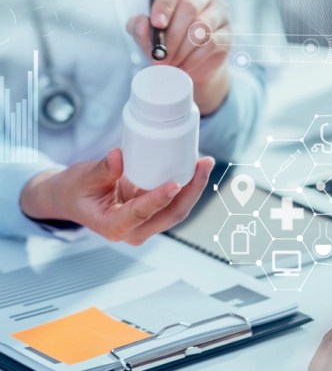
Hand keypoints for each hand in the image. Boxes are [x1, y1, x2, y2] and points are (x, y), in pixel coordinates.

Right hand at [20, 149, 213, 244]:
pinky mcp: (152, 213)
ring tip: (204, 163)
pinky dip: (186, 186)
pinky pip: (174, 202)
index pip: (140, 214)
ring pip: (177, 210)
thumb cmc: (75, 191)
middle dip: (191, 191)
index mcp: (113, 226)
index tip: (175, 184)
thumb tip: (119, 156)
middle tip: (204, 165)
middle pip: (170, 215)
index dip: (159, 200)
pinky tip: (194, 169)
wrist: (73, 198)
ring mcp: (146, 224)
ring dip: (193, 188)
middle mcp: (134, 230)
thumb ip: (102, 170)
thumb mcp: (83, 178)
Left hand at [127, 0, 231, 115]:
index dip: (164, 4)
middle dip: (172, 35)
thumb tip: (141, 24)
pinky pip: (212, 43)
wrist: (191, 66)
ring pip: (202, 27)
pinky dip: (194, 58)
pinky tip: (184, 66)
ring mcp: (220, 12)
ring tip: (172, 62)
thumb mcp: (148, 35)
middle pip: (190, 7)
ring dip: (183, 49)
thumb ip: (139, 28)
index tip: (156, 24)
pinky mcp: (227, 34)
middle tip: (161, 55)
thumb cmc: (168, 42)